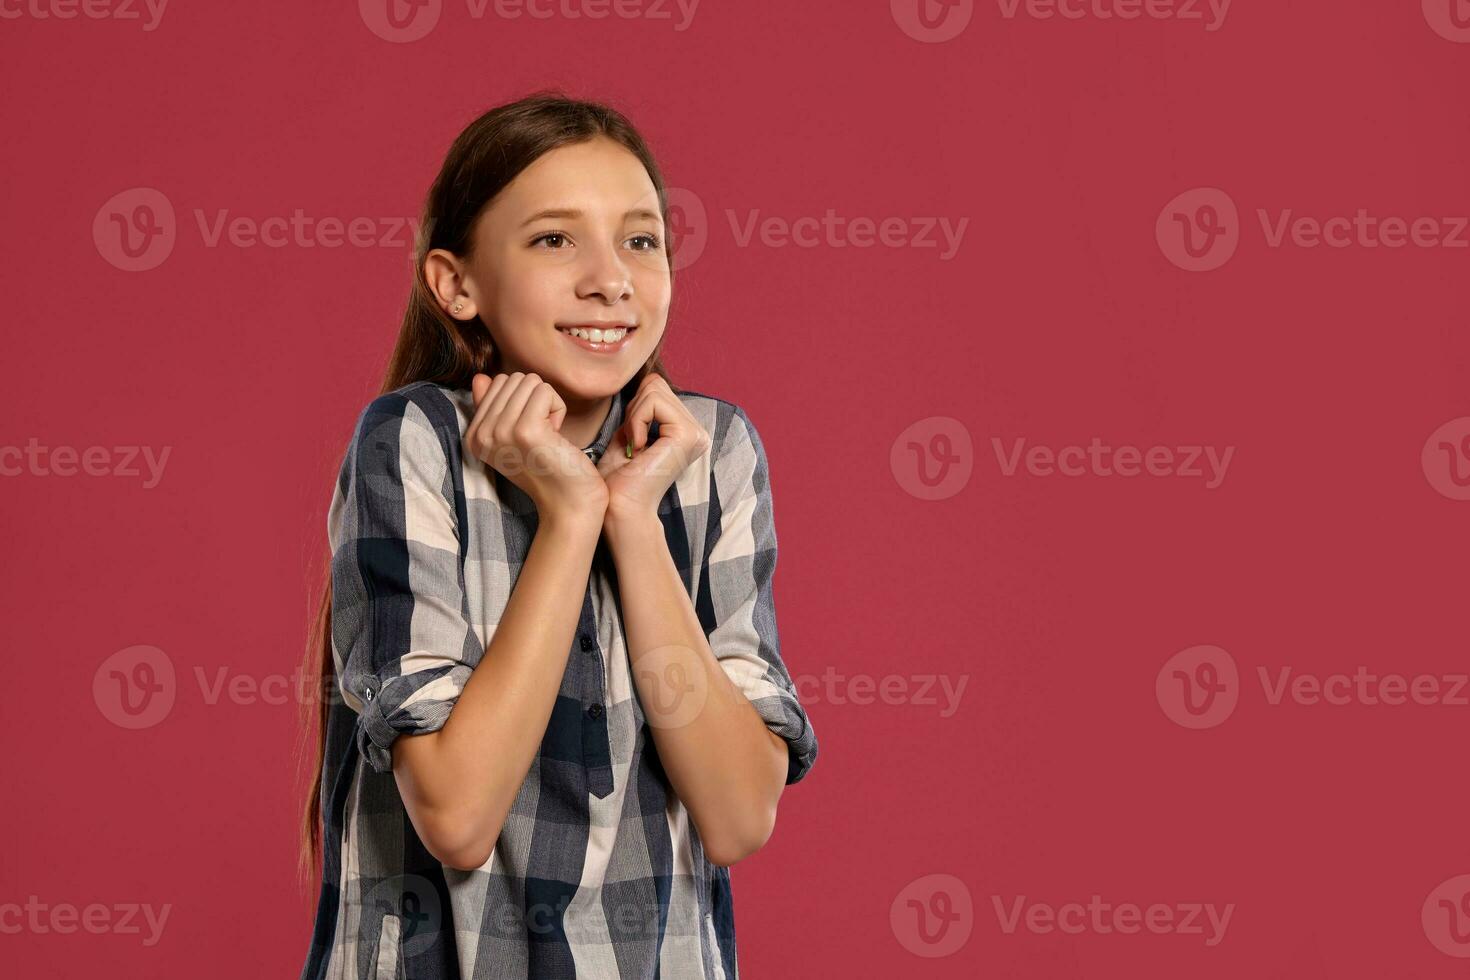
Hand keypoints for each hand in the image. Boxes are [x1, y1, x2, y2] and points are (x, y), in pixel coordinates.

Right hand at [465, 372, 607, 524]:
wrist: (567, 504)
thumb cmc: (547, 468)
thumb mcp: (513, 436)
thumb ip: (495, 406)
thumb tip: (480, 377)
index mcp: (473, 436)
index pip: (496, 383)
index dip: (522, 402)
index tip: (529, 433)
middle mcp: (481, 434)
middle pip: (513, 378)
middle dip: (536, 400)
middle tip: (542, 435)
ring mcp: (501, 432)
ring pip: (530, 382)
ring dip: (548, 405)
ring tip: (548, 436)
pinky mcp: (526, 430)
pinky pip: (545, 391)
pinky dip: (558, 408)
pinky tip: (555, 435)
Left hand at [596, 374, 711, 524]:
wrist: (619, 508)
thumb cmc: (617, 479)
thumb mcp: (628, 433)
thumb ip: (641, 408)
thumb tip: (647, 379)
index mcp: (687, 431)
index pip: (657, 387)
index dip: (634, 407)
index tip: (631, 441)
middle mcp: (698, 432)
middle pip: (656, 384)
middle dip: (633, 410)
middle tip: (631, 444)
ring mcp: (696, 433)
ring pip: (654, 389)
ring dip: (633, 417)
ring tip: (635, 448)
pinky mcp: (687, 435)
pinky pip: (653, 402)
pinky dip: (636, 421)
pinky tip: (638, 449)